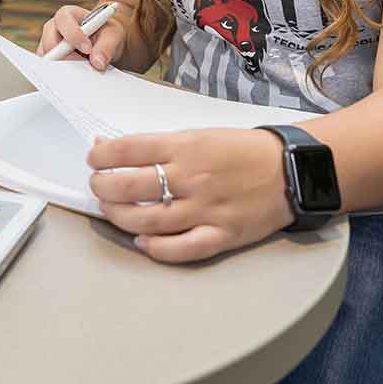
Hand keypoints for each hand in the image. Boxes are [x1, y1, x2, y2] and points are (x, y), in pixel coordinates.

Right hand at [37, 4, 126, 69]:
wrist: (104, 44)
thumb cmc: (106, 34)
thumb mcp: (113, 36)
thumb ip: (106, 47)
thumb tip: (97, 62)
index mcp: (68, 14)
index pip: (64, 20)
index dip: (74, 35)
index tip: (88, 49)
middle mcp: (54, 28)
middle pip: (50, 43)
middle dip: (66, 56)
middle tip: (84, 65)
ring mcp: (49, 44)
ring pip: (48, 59)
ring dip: (65, 67)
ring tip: (84, 69)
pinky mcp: (50, 59)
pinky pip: (50, 70)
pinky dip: (62, 75)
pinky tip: (77, 75)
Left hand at [87, 128, 293, 262]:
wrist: (289, 168)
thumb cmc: (240, 149)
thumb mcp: (198, 134)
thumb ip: (158, 145)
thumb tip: (114, 146)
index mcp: (185, 146)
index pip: (128, 149)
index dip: (102, 155)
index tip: (92, 158)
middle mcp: (191, 177)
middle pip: (130, 186)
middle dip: (102, 186)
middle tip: (96, 185)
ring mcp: (205, 209)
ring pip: (147, 220)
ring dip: (119, 216)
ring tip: (110, 209)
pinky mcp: (221, 235)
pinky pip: (181, 249)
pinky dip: (155, 249)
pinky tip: (141, 242)